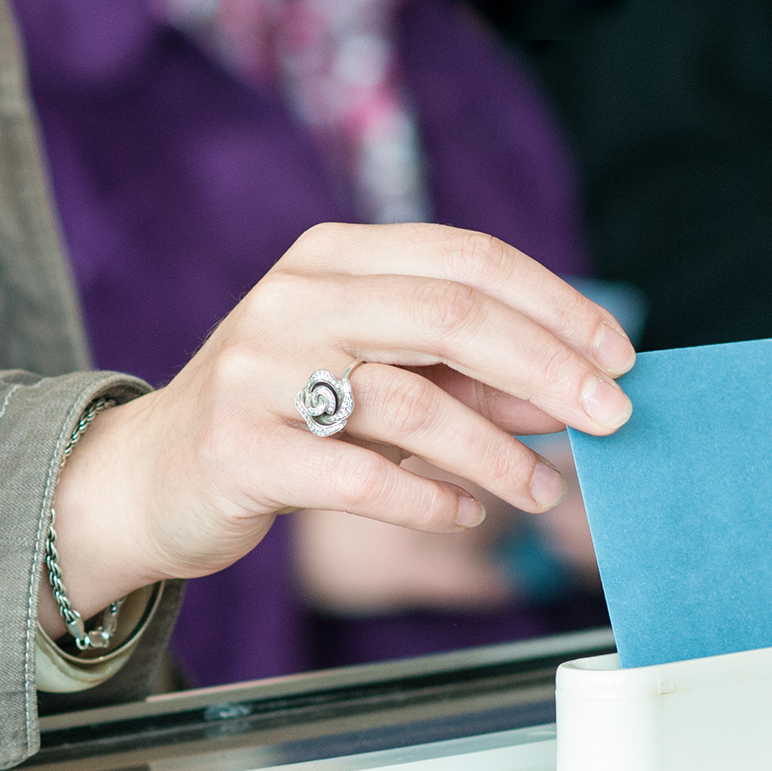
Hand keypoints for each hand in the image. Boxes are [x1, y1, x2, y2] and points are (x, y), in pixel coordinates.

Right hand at [39, 223, 633, 636]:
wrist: (150, 477)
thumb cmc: (288, 417)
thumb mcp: (380, 379)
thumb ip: (472, 379)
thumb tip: (579, 395)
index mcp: (334, 257)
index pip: (468, 258)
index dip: (556, 305)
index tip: (620, 356)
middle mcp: (295, 298)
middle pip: (452, 317)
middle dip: (549, 370)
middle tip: (613, 419)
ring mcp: (260, 371)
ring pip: (413, 402)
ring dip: (498, 453)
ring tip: (543, 490)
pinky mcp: (242, 449)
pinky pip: (363, 478)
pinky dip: (431, 498)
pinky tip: (468, 513)